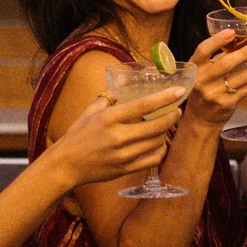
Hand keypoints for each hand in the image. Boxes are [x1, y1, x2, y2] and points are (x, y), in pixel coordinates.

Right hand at [43, 86, 184, 185]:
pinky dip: (161, 150)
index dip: (165, 97)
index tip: (180, 91)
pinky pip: (153, 159)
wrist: (66, 164)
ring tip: (167, 124)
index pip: (144, 105)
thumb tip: (125, 78)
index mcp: (110, 117)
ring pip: (157, 142)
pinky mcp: (125, 169)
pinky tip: (160, 143)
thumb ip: (111, 94)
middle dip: (172, 116)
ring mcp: (123, 155)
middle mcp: (118, 136)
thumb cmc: (79, 134)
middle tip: (177, 110)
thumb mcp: (92, 109)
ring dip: (166, 132)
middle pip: (157, 125)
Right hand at [185, 29, 246, 126]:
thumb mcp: (203, 71)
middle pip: (225, 64)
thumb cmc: (203, 89)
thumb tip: (239, 41)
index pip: (203, 50)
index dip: (216, 40)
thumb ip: (217, 57)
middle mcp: (203, 81)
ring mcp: (215, 93)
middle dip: (245, 53)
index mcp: (195, 68)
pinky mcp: (227, 103)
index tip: (232, 32)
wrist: (200, 118)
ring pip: (241, 78)